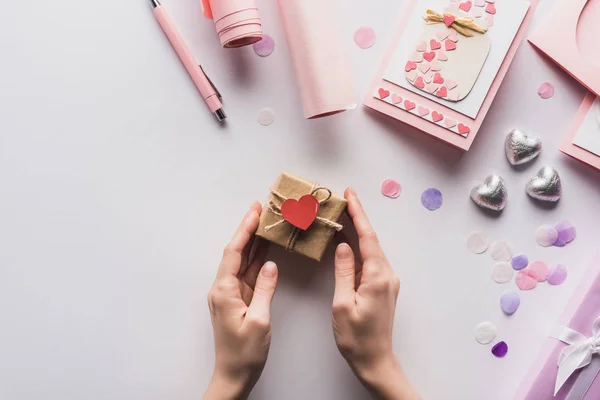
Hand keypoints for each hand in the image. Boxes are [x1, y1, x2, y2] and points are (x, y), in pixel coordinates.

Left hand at [204, 202, 277, 399]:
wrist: (234, 375)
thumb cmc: (244, 353)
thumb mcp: (259, 321)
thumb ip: (265, 290)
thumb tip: (270, 265)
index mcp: (224, 291)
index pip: (234, 252)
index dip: (244, 229)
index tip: (255, 211)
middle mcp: (223, 289)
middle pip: (237, 252)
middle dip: (248, 230)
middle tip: (261, 209)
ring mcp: (230, 294)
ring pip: (243, 262)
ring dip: (254, 243)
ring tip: (266, 223)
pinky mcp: (238, 301)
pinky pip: (248, 275)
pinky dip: (258, 261)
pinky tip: (267, 250)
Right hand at [332, 188, 419, 399]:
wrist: (375, 360)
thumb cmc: (356, 337)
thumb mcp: (342, 303)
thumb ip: (344, 271)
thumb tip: (343, 245)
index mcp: (378, 277)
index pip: (367, 237)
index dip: (358, 213)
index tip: (349, 195)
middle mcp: (387, 275)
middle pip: (371, 239)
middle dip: (357, 217)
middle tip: (343, 198)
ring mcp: (387, 281)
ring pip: (371, 249)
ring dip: (357, 232)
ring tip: (342, 215)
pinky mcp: (383, 287)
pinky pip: (370, 261)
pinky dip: (359, 248)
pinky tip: (347, 243)